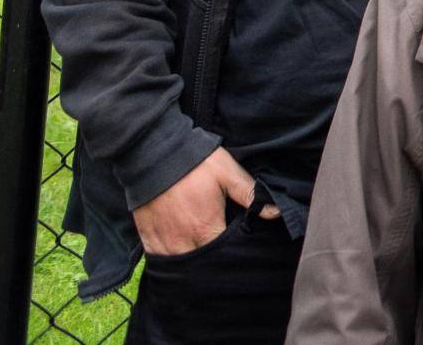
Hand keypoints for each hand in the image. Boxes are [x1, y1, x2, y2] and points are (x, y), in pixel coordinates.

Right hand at [133, 147, 276, 256]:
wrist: (152, 154)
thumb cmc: (195, 163)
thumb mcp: (228, 174)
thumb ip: (250, 195)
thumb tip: (275, 213)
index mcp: (205, 228)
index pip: (222, 255)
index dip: (231, 255)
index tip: (238, 251)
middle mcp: (183, 241)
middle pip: (200, 266)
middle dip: (212, 264)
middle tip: (221, 257)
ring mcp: (162, 241)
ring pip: (179, 267)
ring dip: (191, 265)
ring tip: (201, 258)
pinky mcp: (147, 237)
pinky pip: (158, 261)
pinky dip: (170, 261)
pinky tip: (179, 255)